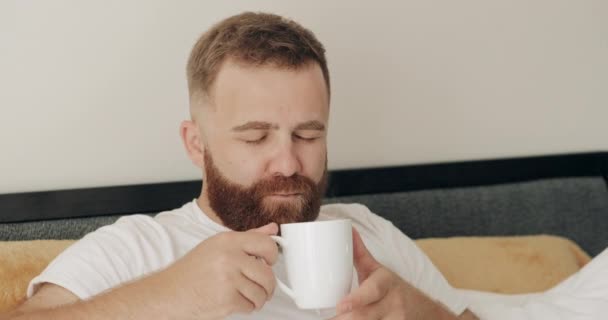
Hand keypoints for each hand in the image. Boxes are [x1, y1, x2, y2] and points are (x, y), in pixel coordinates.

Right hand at [159, 223, 279, 319]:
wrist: (169, 293)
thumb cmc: (192, 270)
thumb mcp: (218, 246)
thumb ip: (248, 237)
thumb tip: (272, 229)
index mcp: (229, 241)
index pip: (267, 244)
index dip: (273, 255)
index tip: (270, 262)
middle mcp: (230, 257)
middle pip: (268, 273)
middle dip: (268, 284)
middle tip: (261, 286)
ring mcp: (229, 279)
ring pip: (261, 292)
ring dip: (257, 298)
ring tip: (245, 294)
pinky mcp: (227, 300)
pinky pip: (251, 306)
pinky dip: (246, 307)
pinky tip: (235, 301)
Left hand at [331, 228, 456, 319]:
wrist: (423, 310)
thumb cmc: (392, 287)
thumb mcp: (378, 270)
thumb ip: (359, 253)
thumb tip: (346, 229)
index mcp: (385, 283)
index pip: (372, 292)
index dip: (356, 300)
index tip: (341, 306)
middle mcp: (392, 303)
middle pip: (366, 315)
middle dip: (346, 318)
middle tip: (332, 316)